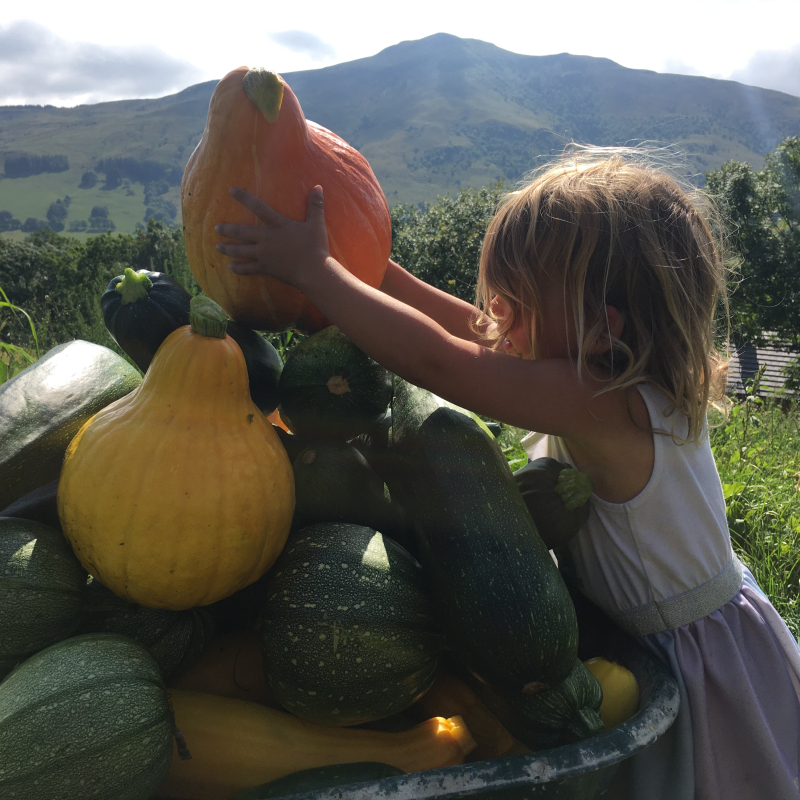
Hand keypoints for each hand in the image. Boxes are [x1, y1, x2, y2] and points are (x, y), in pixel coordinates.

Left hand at [215, 186, 329, 289]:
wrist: (314, 272)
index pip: (258, 207)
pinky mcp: (266, 268)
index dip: (243, 197)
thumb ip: (316, 205)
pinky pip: (248, 269)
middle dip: (227, 230)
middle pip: (241, 232)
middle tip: (217, 228)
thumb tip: (318, 187)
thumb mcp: (317, 224)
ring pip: (240, 251)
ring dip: (227, 249)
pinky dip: (238, 268)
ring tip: (218, 247)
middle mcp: (266, 238)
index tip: (231, 190)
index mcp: (277, 225)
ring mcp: (264, 254)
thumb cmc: (316, 247)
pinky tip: (231, 267)